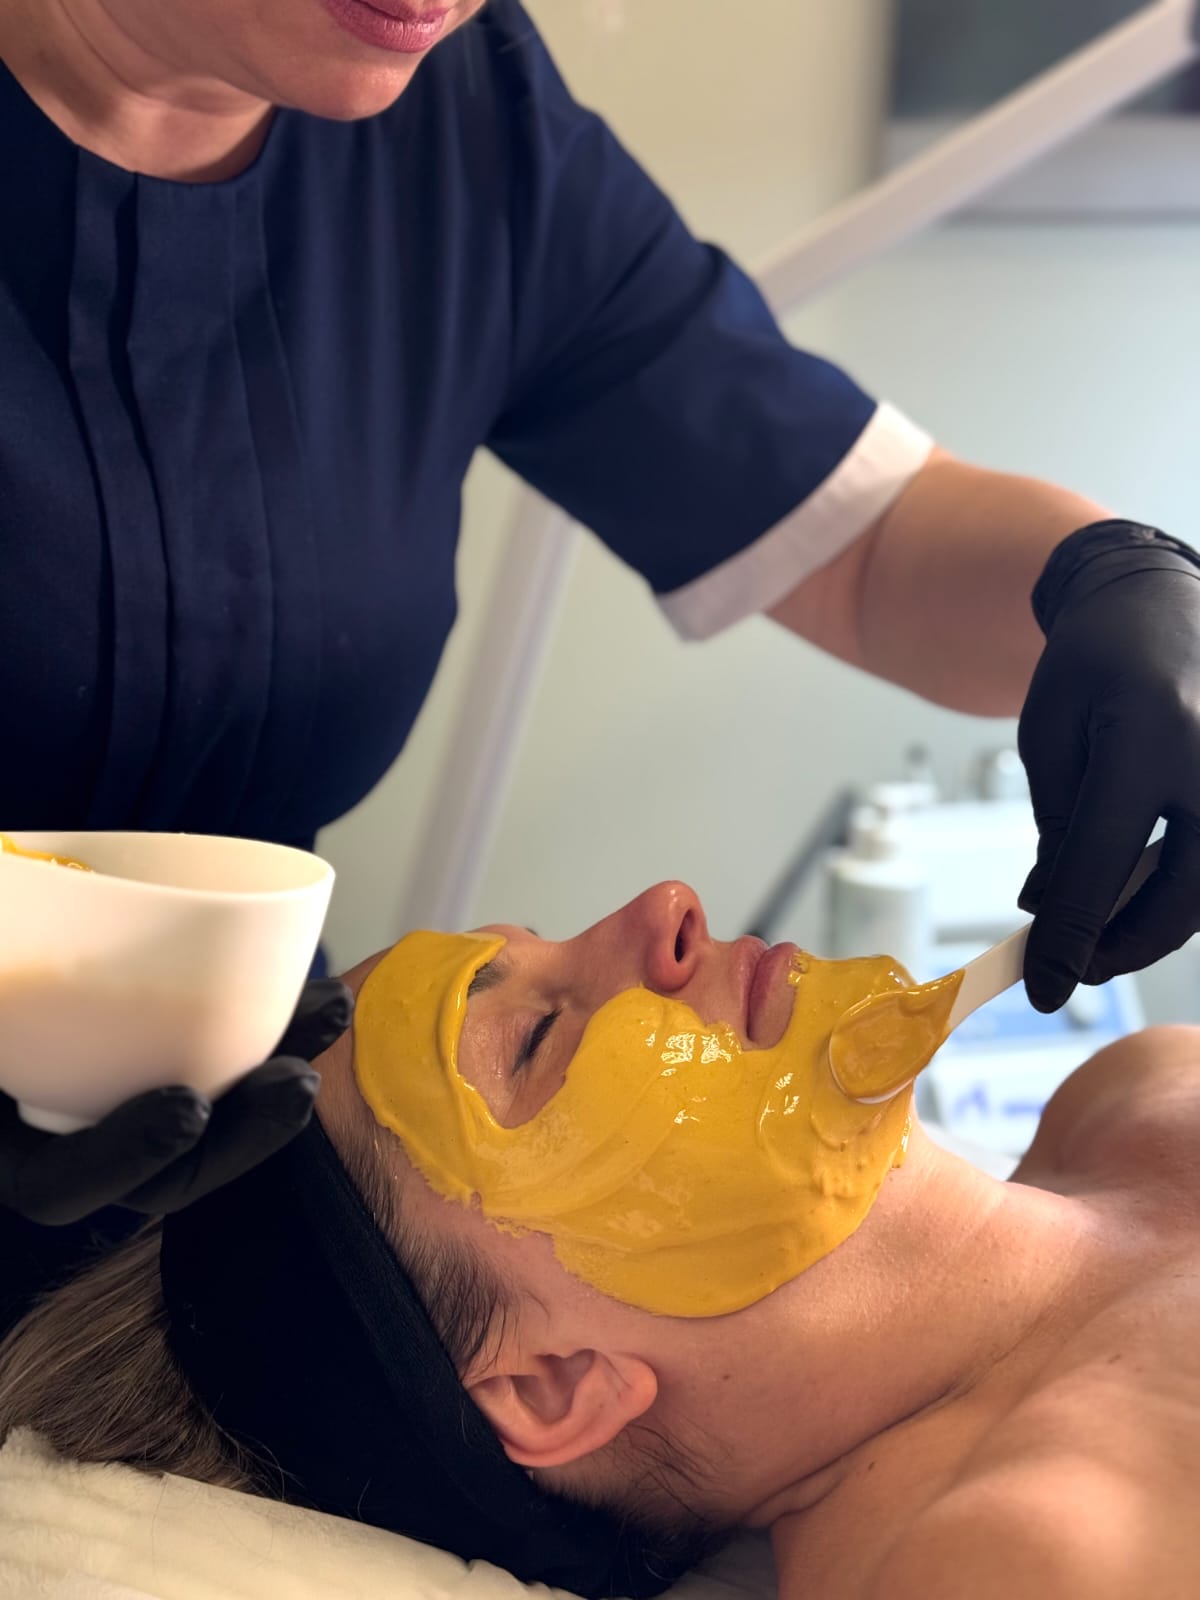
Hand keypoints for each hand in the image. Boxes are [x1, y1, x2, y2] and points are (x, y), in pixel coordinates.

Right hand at [0, 977, 352, 1224]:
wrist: (0, 933)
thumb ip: (3, 997)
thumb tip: (9, 988)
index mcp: (12, 1142)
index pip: (58, 1187)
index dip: (122, 1159)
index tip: (185, 1107)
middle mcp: (59, 1134)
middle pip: (162, 1169)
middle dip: (241, 1134)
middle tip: (297, 1081)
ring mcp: (114, 1093)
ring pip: (209, 1111)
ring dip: (276, 1067)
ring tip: (332, 1013)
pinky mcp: (158, 1043)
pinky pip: (219, 1052)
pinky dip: (268, 1025)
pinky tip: (318, 990)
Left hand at [1018, 521, 1199, 1011]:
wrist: (1156, 598)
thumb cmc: (1091, 665)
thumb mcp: (1050, 739)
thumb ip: (1057, 829)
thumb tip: (1050, 913)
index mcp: (1147, 737)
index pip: (1100, 864)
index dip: (1069, 938)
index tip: (1044, 990)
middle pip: (1180, 895)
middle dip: (1124, 947)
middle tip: (1076, 968)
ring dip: (1156, 925)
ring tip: (1100, 934)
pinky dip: (1179, 889)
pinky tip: (1139, 895)